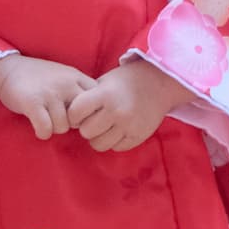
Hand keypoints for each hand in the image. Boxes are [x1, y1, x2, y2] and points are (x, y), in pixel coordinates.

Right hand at [0, 55, 95, 139]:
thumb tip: (96, 115)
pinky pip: (46, 129)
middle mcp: (66, 83)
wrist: (8, 69)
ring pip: (63, 127)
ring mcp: (50, 93)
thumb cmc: (39, 78)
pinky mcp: (33, 103)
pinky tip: (38, 126)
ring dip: (54, 128)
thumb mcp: (65, 77)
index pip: (97, 102)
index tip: (77, 117)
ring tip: (46, 120)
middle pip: (82, 118)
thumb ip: (79, 91)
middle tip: (61, 120)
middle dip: (73, 124)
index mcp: (76, 76)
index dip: (89, 115)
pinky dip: (42, 132)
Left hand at [68, 60, 185, 152]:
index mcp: (104, 94)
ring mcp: (128, 125)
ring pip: (99, 144)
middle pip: (86, 132)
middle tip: (92, 120)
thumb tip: (69, 117)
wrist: (158, 82)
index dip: (73, 115)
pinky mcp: (138, 136)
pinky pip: (116, 148)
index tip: (77, 113)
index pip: (75, 112)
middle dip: (86, 127)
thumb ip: (88, 98)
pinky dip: (114, 141)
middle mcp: (116, 111)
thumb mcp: (103, 82)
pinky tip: (117, 129)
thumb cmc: (124, 81)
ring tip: (104, 126)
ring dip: (98, 137)